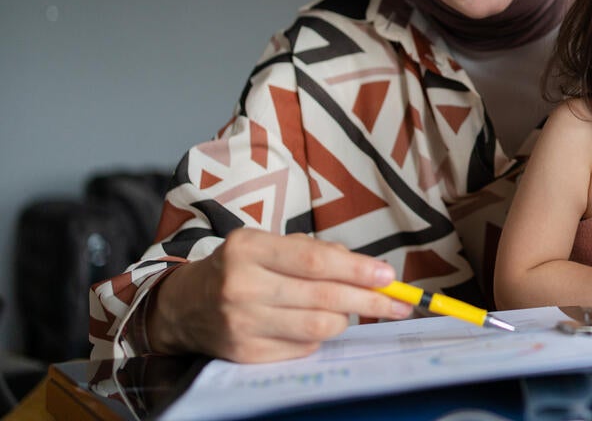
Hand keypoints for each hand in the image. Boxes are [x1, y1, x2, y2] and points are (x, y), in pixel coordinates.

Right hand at [146, 229, 413, 361]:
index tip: (388, 276)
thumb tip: (369, 270)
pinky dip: (320, 337)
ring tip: (352, 310)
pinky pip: (303, 348)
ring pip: (318, 327)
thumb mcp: (268, 244)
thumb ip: (315, 251)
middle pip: (323, 297)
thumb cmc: (240, 267)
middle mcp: (242, 286)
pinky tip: (318, 325)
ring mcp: (242, 324)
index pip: (314, 260)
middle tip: (399, 304)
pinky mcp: (245, 353)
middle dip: (369, 301)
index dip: (357, 269)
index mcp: (248, 248)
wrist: (184, 305)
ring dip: (346, 319)